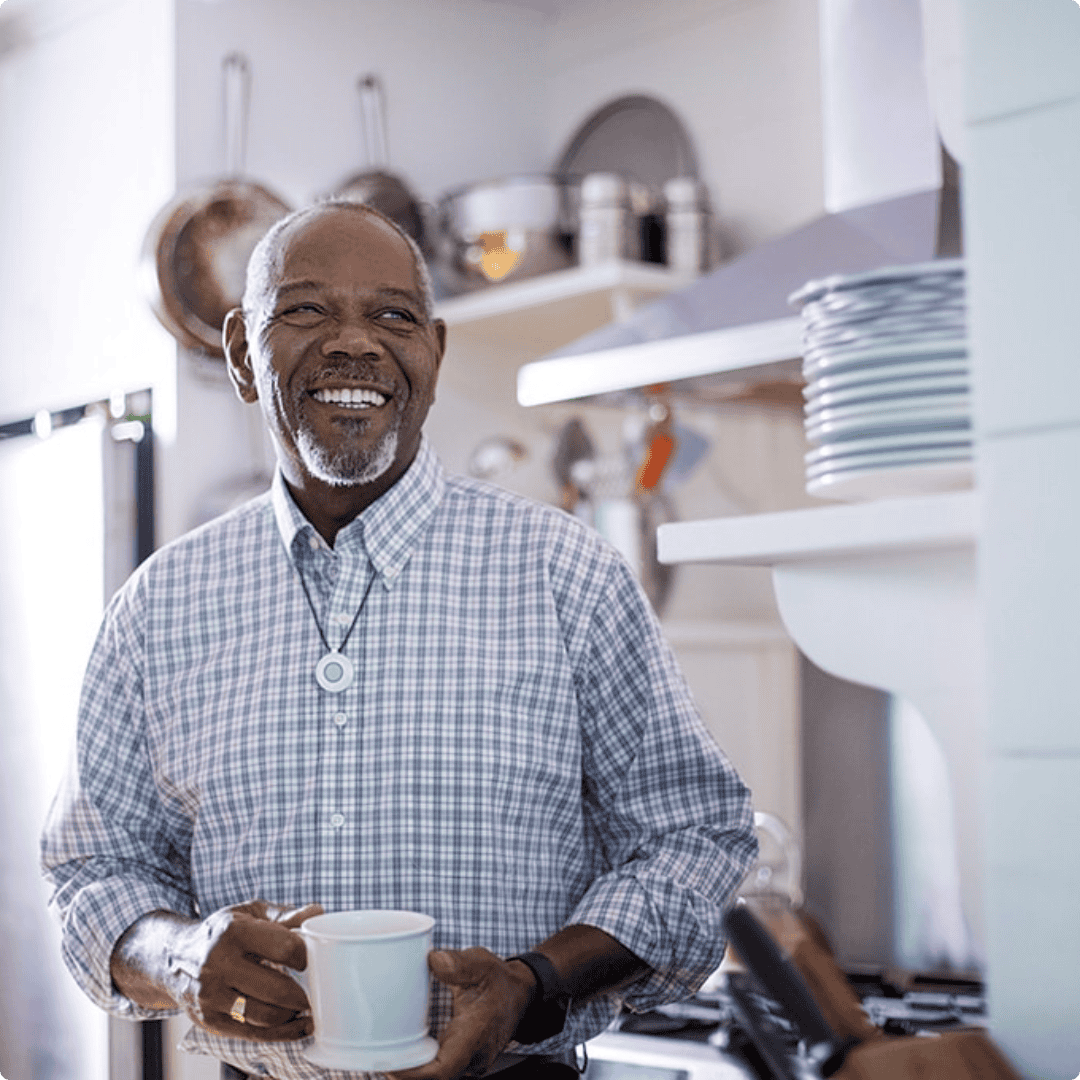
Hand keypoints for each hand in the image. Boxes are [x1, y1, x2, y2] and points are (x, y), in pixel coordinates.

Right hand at [112, 899, 322, 1041]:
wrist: (172, 957)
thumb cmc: (221, 931)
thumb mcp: (250, 913)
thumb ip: (285, 915)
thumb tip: (319, 913)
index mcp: (233, 931)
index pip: (285, 948)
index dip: (308, 956)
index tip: (318, 959)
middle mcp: (218, 965)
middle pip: (277, 988)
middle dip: (305, 993)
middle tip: (321, 991)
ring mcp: (211, 996)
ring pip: (265, 1016)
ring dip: (294, 1016)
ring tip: (310, 1008)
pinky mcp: (209, 1021)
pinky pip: (252, 1034)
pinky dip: (281, 1033)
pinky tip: (299, 1026)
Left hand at [390, 948, 534, 1079]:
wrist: (521, 993)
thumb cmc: (500, 981)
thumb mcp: (481, 964)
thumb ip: (458, 963)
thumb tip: (433, 959)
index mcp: (475, 1036)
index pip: (443, 1069)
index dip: (413, 1073)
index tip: (389, 1065)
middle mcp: (473, 1057)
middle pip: (434, 1078)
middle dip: (404, 1072)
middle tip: (375, 1056)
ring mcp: (470, 1062)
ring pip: (437, 1076)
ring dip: (411, 1070)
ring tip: (384, 1054)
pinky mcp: (465, 1061)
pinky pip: (440, 1070)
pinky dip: (420, 1065)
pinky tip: (404, 1051)